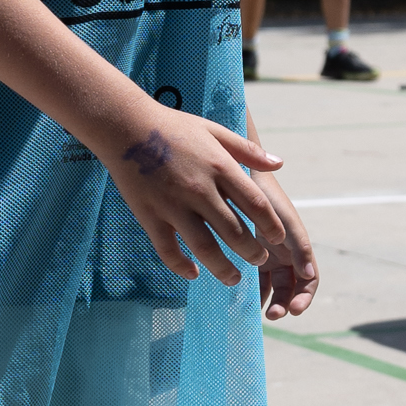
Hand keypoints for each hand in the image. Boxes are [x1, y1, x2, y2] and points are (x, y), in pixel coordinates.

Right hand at [99, 100, 320, 316]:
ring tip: (235, 278)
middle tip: (260, 260)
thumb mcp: (215, 130)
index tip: (278, 238)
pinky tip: (193, 274)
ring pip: (205, 248)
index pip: (256, 204)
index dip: (271, 226)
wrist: (126, 126)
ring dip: (224, 269)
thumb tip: (280, 164)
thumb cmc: (173, 127)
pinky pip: (168, 250)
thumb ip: (248, 150)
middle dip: (253, 252)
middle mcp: (200, 190)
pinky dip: (181, 266)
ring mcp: (174, 206)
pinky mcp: (150, 216)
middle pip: (235, 232)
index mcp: (220, 167)